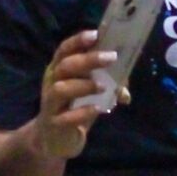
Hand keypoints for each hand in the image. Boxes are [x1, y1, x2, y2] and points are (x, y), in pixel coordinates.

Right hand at [24, 30, 120, 160]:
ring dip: (84, 85)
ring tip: (104, 87)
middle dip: (88, 59)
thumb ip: (107, 87)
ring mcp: (51, 104)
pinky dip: (83, 112)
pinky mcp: (55, 124)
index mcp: (58, 70)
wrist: (53, 141)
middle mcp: (51, 83)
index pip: (64, 50)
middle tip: (111, 57)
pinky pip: (66, 117)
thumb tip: (125, 89)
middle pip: (65, 66)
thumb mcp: (88, 95)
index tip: (96, 34)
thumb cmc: (72, 109)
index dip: (78, 41)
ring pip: (60, 88)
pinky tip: (98, 109)